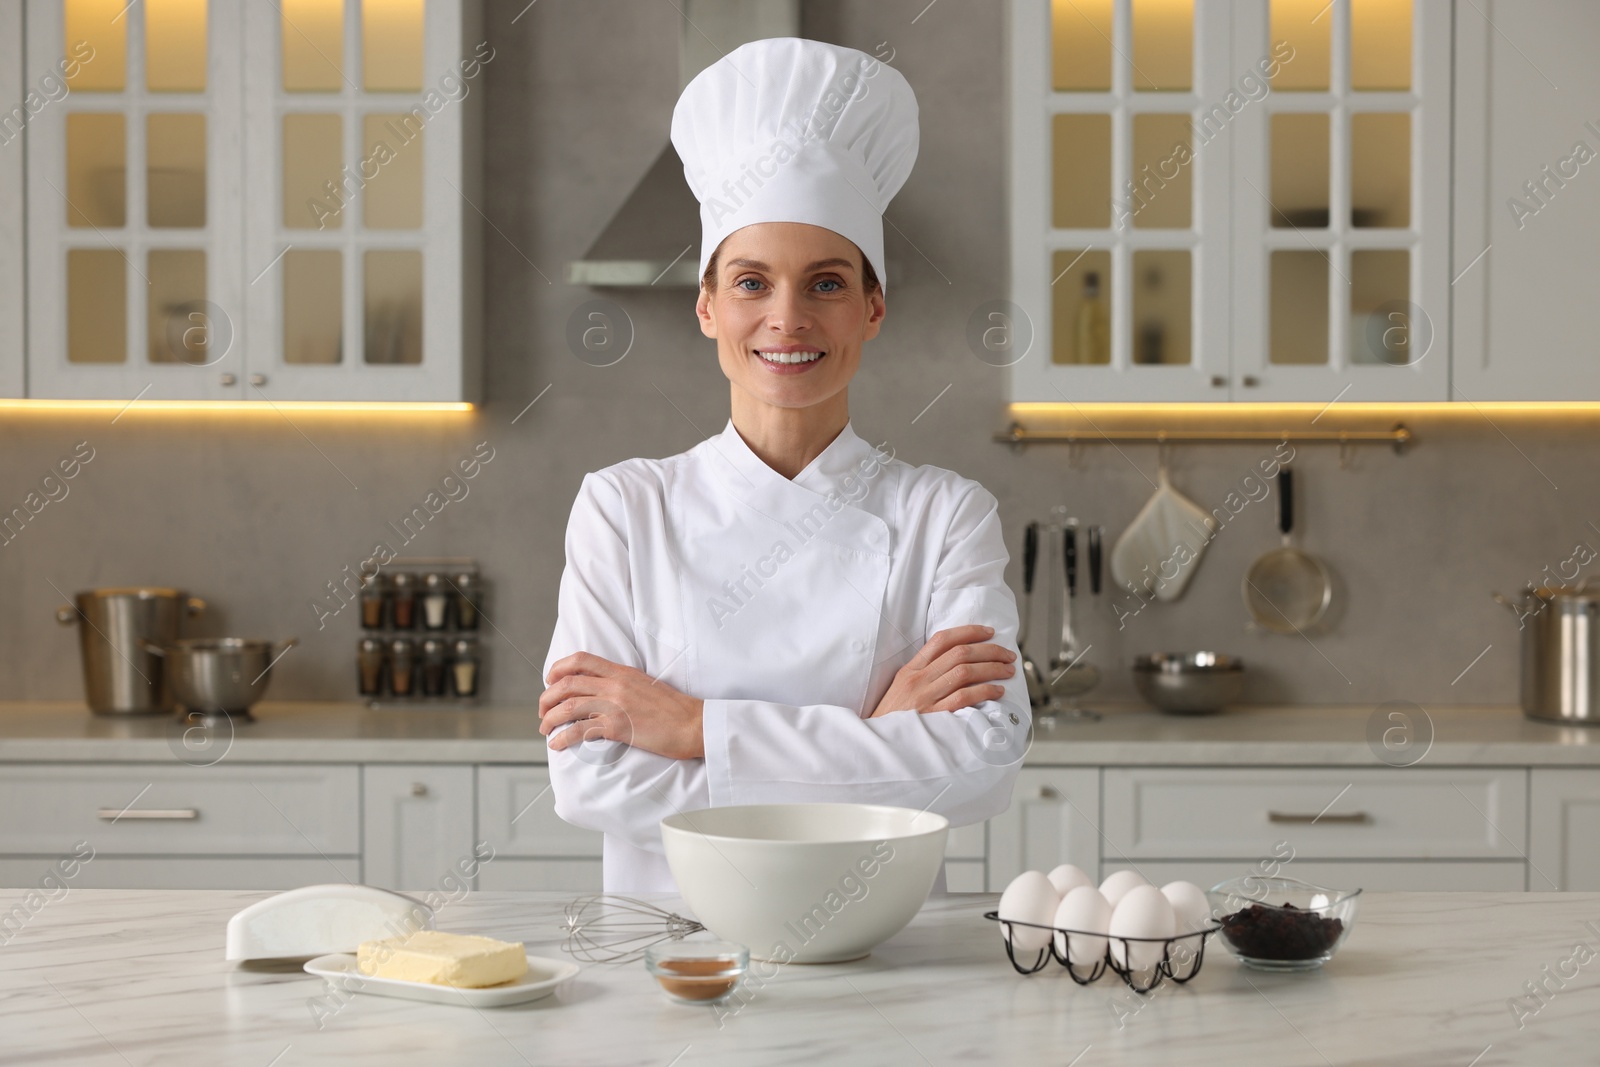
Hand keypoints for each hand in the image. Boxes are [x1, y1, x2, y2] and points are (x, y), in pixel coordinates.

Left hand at [539, 652, 705, 759]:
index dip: (559, 669)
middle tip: (543, 711)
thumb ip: (623, 684)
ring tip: (545, 729)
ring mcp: (615, 705)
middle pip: (567, 683)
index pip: (581, 660)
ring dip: (549, 718)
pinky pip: (580, 730)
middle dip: (547, 698)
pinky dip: (562, 738)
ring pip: (569, 706)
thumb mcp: (646, 685)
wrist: (694, 724)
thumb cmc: (674, 710)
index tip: (550, 682)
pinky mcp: (618, 727)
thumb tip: (602, 691)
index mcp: (622, 672)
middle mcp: (615, 685)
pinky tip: (557, 744)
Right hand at [869, 625, 1015, 717]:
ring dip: (992, 668)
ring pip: (965, 672)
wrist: (879, 744)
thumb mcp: (901, 688)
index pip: (942, 640)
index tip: (989, 632)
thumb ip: (924, 673)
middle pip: (960, 653)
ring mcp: (926, 697)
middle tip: (1007, 654)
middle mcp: (918, 679)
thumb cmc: (892, 718)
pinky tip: (997, 691)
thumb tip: (957, 662)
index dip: (969, 632)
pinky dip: (984, 691)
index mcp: (910, 669)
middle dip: (989, 650)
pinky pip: (964, 698)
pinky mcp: (934, 717)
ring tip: (1007, 670)